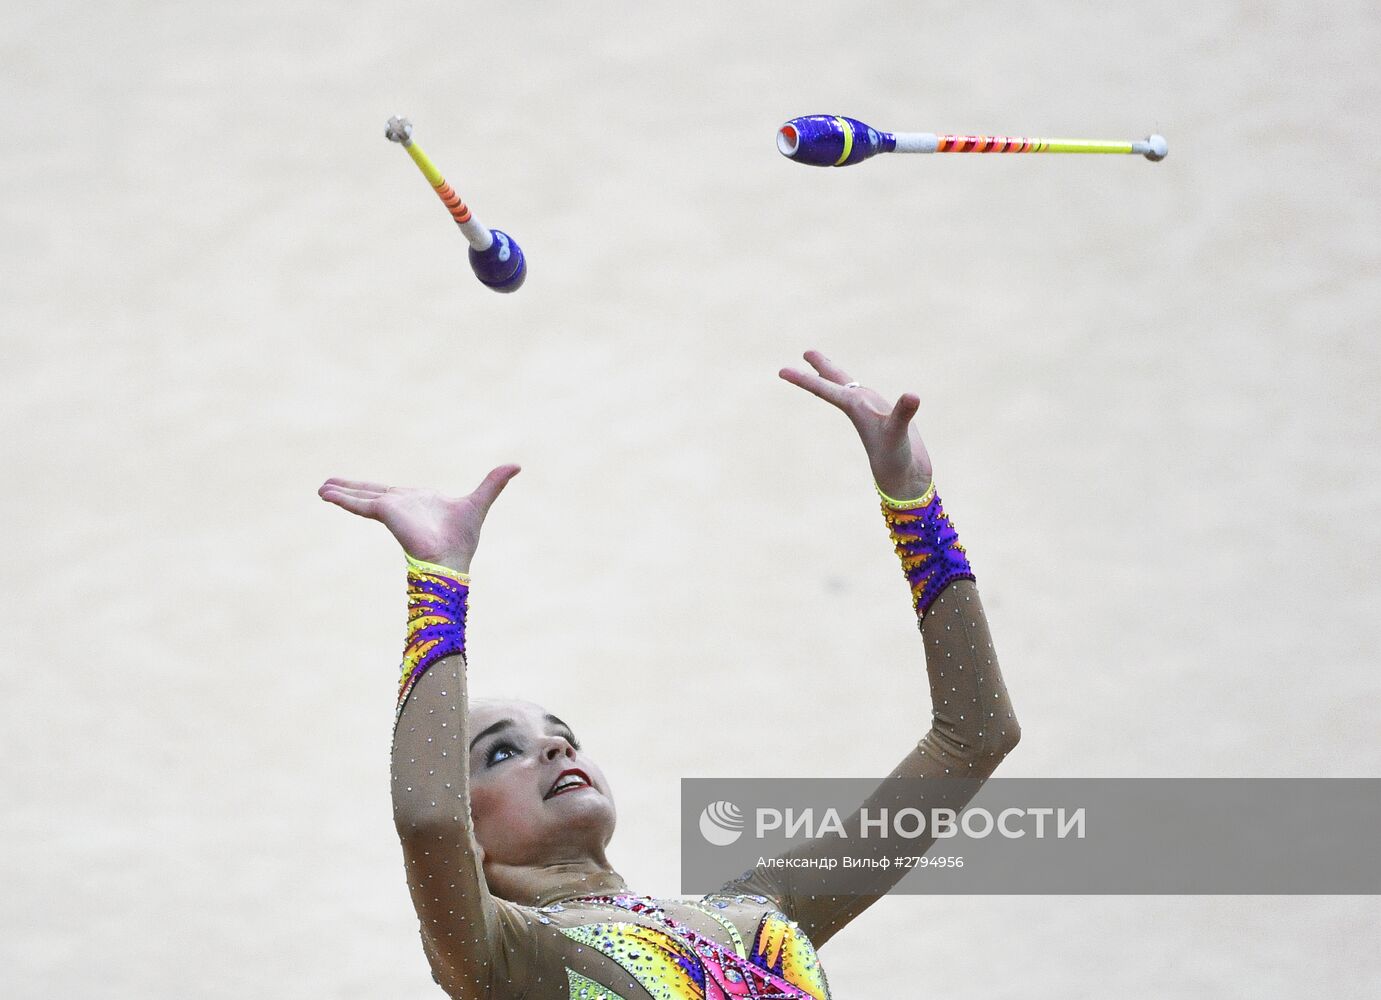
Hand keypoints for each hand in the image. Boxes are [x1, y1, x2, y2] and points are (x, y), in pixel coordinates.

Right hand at [317, 465, 520, 573]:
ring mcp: (392, 508)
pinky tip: (327, 494)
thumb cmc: (464, 537)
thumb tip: (517, 465)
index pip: (390, 491)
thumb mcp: (479, 501)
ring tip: (320, 489)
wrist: (452, 557)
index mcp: (417, 500)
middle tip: (327, 484)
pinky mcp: (386, 513)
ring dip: (341, 492)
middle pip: (370, 491)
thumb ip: (494, 483)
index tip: (359, 487)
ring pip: (361, 497)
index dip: (373, 489)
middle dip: (350, 488)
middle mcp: (401, 503)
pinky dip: (344, 498)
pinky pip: (360, 504)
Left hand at [779, 350, 932, 499]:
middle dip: (821, 366)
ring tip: (823, 365)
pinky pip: (868, 398)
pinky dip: (861, 389)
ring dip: (835, 376)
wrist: (904, 479)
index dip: (802, 379)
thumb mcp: (898, 434)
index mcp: (855, 407)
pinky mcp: (885, 417)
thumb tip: (912, 396)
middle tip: (805, 352)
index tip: (780, 371)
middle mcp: (860, 407)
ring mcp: (871, 412)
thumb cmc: (895, 458)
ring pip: (849, 388)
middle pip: (835, 381)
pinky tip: (862, 392)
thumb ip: (902, 414)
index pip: (824, 388)